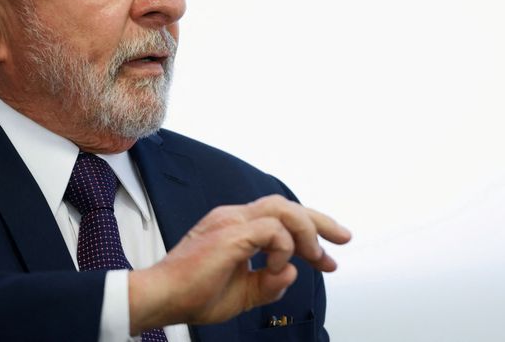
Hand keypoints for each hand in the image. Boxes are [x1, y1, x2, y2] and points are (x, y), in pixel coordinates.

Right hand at [127, 194, 350, 332]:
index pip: (280, 218)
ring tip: (316, 256)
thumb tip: (292, 273)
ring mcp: (231, 222)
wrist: (161, 298)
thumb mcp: (242, 294)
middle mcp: (234, 218)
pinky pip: (272, 231)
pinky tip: (275, 267)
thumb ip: (268, 284)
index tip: (325, 258)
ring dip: (306, 232)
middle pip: (287, 206)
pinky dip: (282, 249)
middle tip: (343, 239)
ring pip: (283, 209)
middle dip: (320, 222)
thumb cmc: (192, 295)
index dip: (309, 234)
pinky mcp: (230, 234)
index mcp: (235, 227)